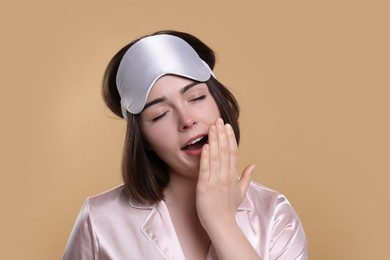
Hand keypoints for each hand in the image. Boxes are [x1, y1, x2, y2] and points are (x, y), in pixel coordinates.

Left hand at [196, 118, 255, 232]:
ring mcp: (215, 181)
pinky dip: (205, 157)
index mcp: (233, 176)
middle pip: (224, 151)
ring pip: (215, 157)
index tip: (227, 127)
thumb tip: (253, 164)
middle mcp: (225, 176)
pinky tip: (205, 146)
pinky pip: (205, 169)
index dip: (230, 138)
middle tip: (218, 120)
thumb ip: (246, 177)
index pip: (233, 152)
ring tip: (211, 127)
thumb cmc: (229, 209)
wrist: (221, 224)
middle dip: (221, 134)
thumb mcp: (241, 192)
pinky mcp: (204, 187)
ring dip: (213, 141)